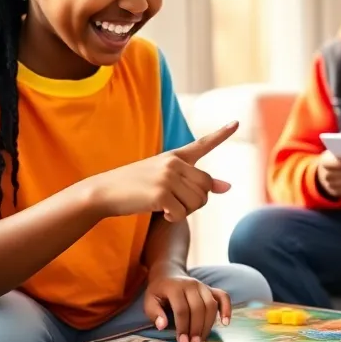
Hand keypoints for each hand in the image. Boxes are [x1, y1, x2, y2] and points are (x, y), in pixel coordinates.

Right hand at [91, 122, 237, 221]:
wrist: (104, 191)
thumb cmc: (134, 187)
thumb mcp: (165, 179)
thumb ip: (195, 181)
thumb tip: (228, 187)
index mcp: (175, 156)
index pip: (202, 144)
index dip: (221, 134)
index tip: (236, 122)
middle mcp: (174, 163)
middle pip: (206, 187)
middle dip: (196, 202)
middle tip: (176, 204)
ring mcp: (167, 177)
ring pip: (197, 203)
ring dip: (184, 212)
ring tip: (165, 206)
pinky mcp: (160, 193)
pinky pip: (182, 214)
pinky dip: (173, 218)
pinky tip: (160, 212)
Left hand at [143, 268, 231, 341]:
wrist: (168, 273)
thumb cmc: (158, 291)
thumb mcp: (149, 300)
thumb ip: (154, 313)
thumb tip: (162, 325)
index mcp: (175, 288)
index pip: (182, 309)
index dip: (183, 327)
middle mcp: (191, 285)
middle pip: (199, 308)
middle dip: (197, 328)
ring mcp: (203, 286)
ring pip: (211, 305)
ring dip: (208, 324)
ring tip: (202, 340)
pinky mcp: (211, 289)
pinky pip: (223, 297)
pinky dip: (226, 309)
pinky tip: (225, 323)